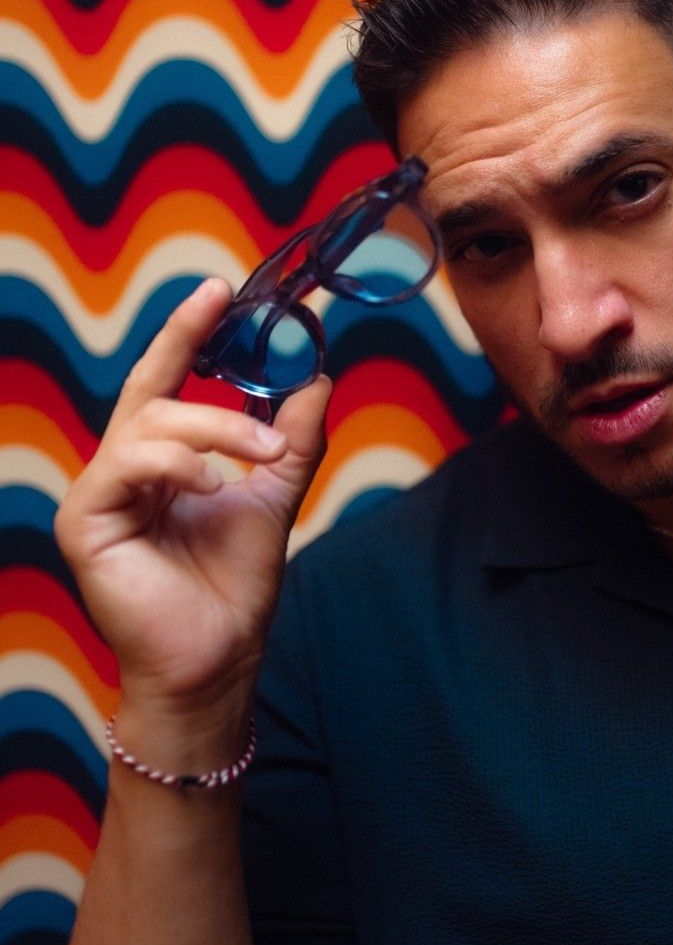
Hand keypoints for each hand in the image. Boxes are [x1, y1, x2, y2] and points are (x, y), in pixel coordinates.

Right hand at [54, 278, 331, 717]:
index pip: (168, 380)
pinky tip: (216, 488)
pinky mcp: (84, 521)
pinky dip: (179, 466)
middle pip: (154, 392)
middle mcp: (123, 469)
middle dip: (197, 357)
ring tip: (263, 455)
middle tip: (251, 360)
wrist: (218, 655)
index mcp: (162, 460)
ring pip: (149, 424)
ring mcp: (99, 493)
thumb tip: (318, 377)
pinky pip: (127, 466)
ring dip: (216, 428)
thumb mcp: (274, 496)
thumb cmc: (234, 584)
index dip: (189, 333)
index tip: (221, 289)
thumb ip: (290, 439)